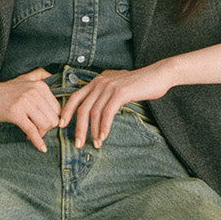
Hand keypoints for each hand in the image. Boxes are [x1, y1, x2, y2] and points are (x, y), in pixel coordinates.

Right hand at [0, 68, 60, 152]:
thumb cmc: (4, 91)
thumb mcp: (24, 79)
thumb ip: (40, 75)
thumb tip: (54, 75)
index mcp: (40, 85)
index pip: (58, 109)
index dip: (52, 120)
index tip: (42, 124)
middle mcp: (34, 91)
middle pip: (53, 118)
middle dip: (47, 128)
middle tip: (36, 131)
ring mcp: (25, 102)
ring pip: (45, 125)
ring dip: (40, 134)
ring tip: (31, 135)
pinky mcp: (15, 113)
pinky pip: (32, 131)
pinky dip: (38, 142)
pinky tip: (41, 149)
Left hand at [58, 64, 172, 147]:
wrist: (159, 75)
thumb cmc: (139, 84)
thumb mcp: (117, 88)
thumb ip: (105, 96)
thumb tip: (95, 113)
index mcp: (96, 82)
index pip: (75, 97)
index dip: (66, 112)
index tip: (61, 125)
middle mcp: (100, 83)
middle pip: (82, 109)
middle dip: (79, 128)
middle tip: (78, 144)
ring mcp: (109, 87)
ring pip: (94, 113)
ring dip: (94, 131)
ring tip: (95, 144)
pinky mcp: (120, 93)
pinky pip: (107, 113)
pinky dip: (104, 127)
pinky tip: (103, 136)